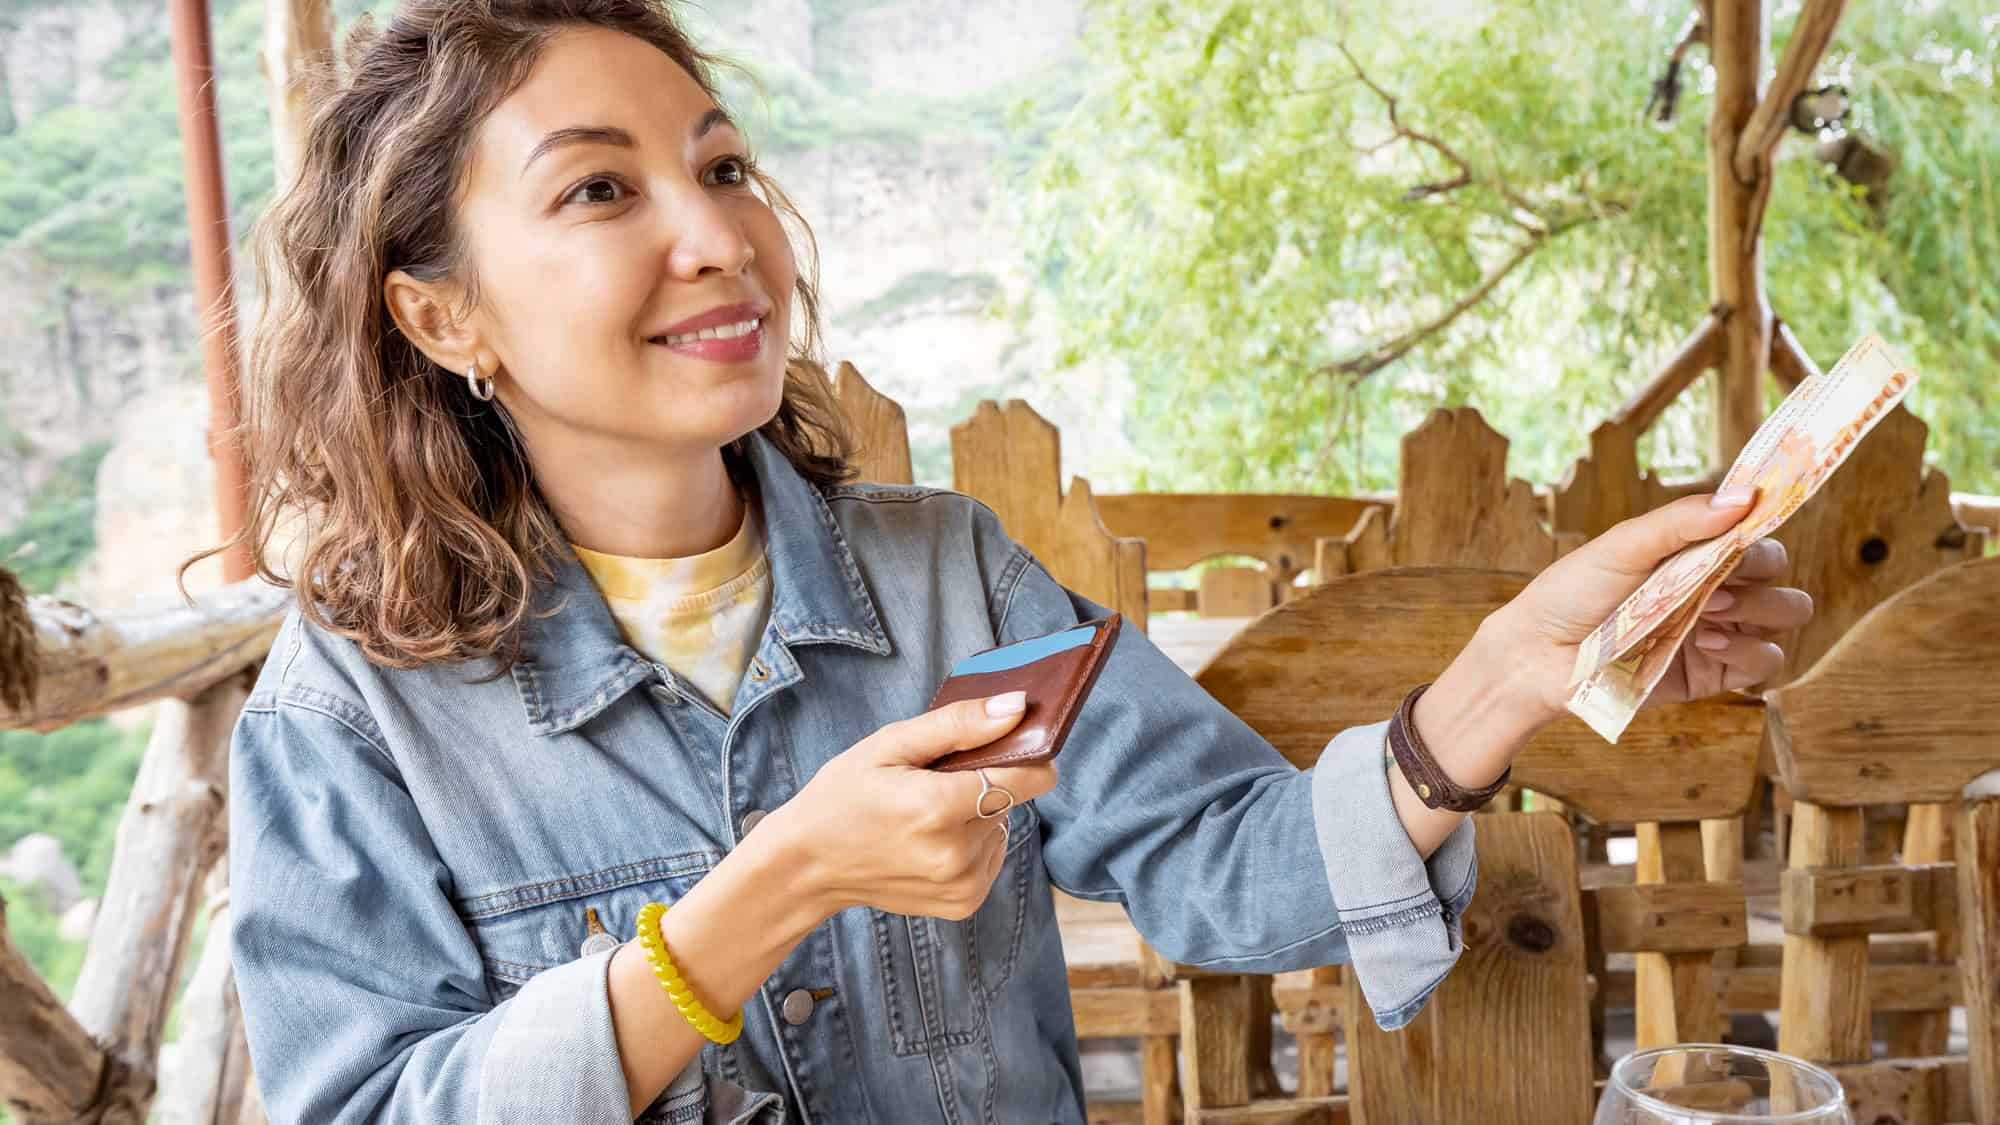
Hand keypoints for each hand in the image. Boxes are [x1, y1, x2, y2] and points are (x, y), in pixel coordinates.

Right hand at [768, 692, 1056, 921]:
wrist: (808, 865)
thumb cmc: (843, 795)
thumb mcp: (891, 745)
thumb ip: (959, 724)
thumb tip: (1016, 707)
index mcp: (938, 808)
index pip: (1030, 776)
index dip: (1024, 754)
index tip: (1001, 745)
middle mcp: (957, 853)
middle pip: (1012, 799)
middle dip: (983, 782)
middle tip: (933, 783)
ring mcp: (962, 884)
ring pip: (1003, 827)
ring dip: (976, 815)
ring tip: (925, 814)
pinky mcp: (963, 903)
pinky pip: (991, 856)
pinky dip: (971, 843)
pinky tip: (930, 840)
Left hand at [1488, 490, 1814, 722]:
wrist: (1540, 655)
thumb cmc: (1572, 593)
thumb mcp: (1624, 545)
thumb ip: (1682, 521)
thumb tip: (1744, 495)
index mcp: (1695, 553)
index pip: (1756, 534)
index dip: (1762, 528)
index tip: (1749, 528)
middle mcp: (1714, 589)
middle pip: (1780, 573)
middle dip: (1761, 572)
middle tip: (1718, 581)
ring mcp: (1718, 631)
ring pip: (1787, 614)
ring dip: (1762, 608)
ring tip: (1710, 610)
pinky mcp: (1713, 674)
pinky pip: (1766, 662)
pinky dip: (1749, 650)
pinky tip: (1707, 642)